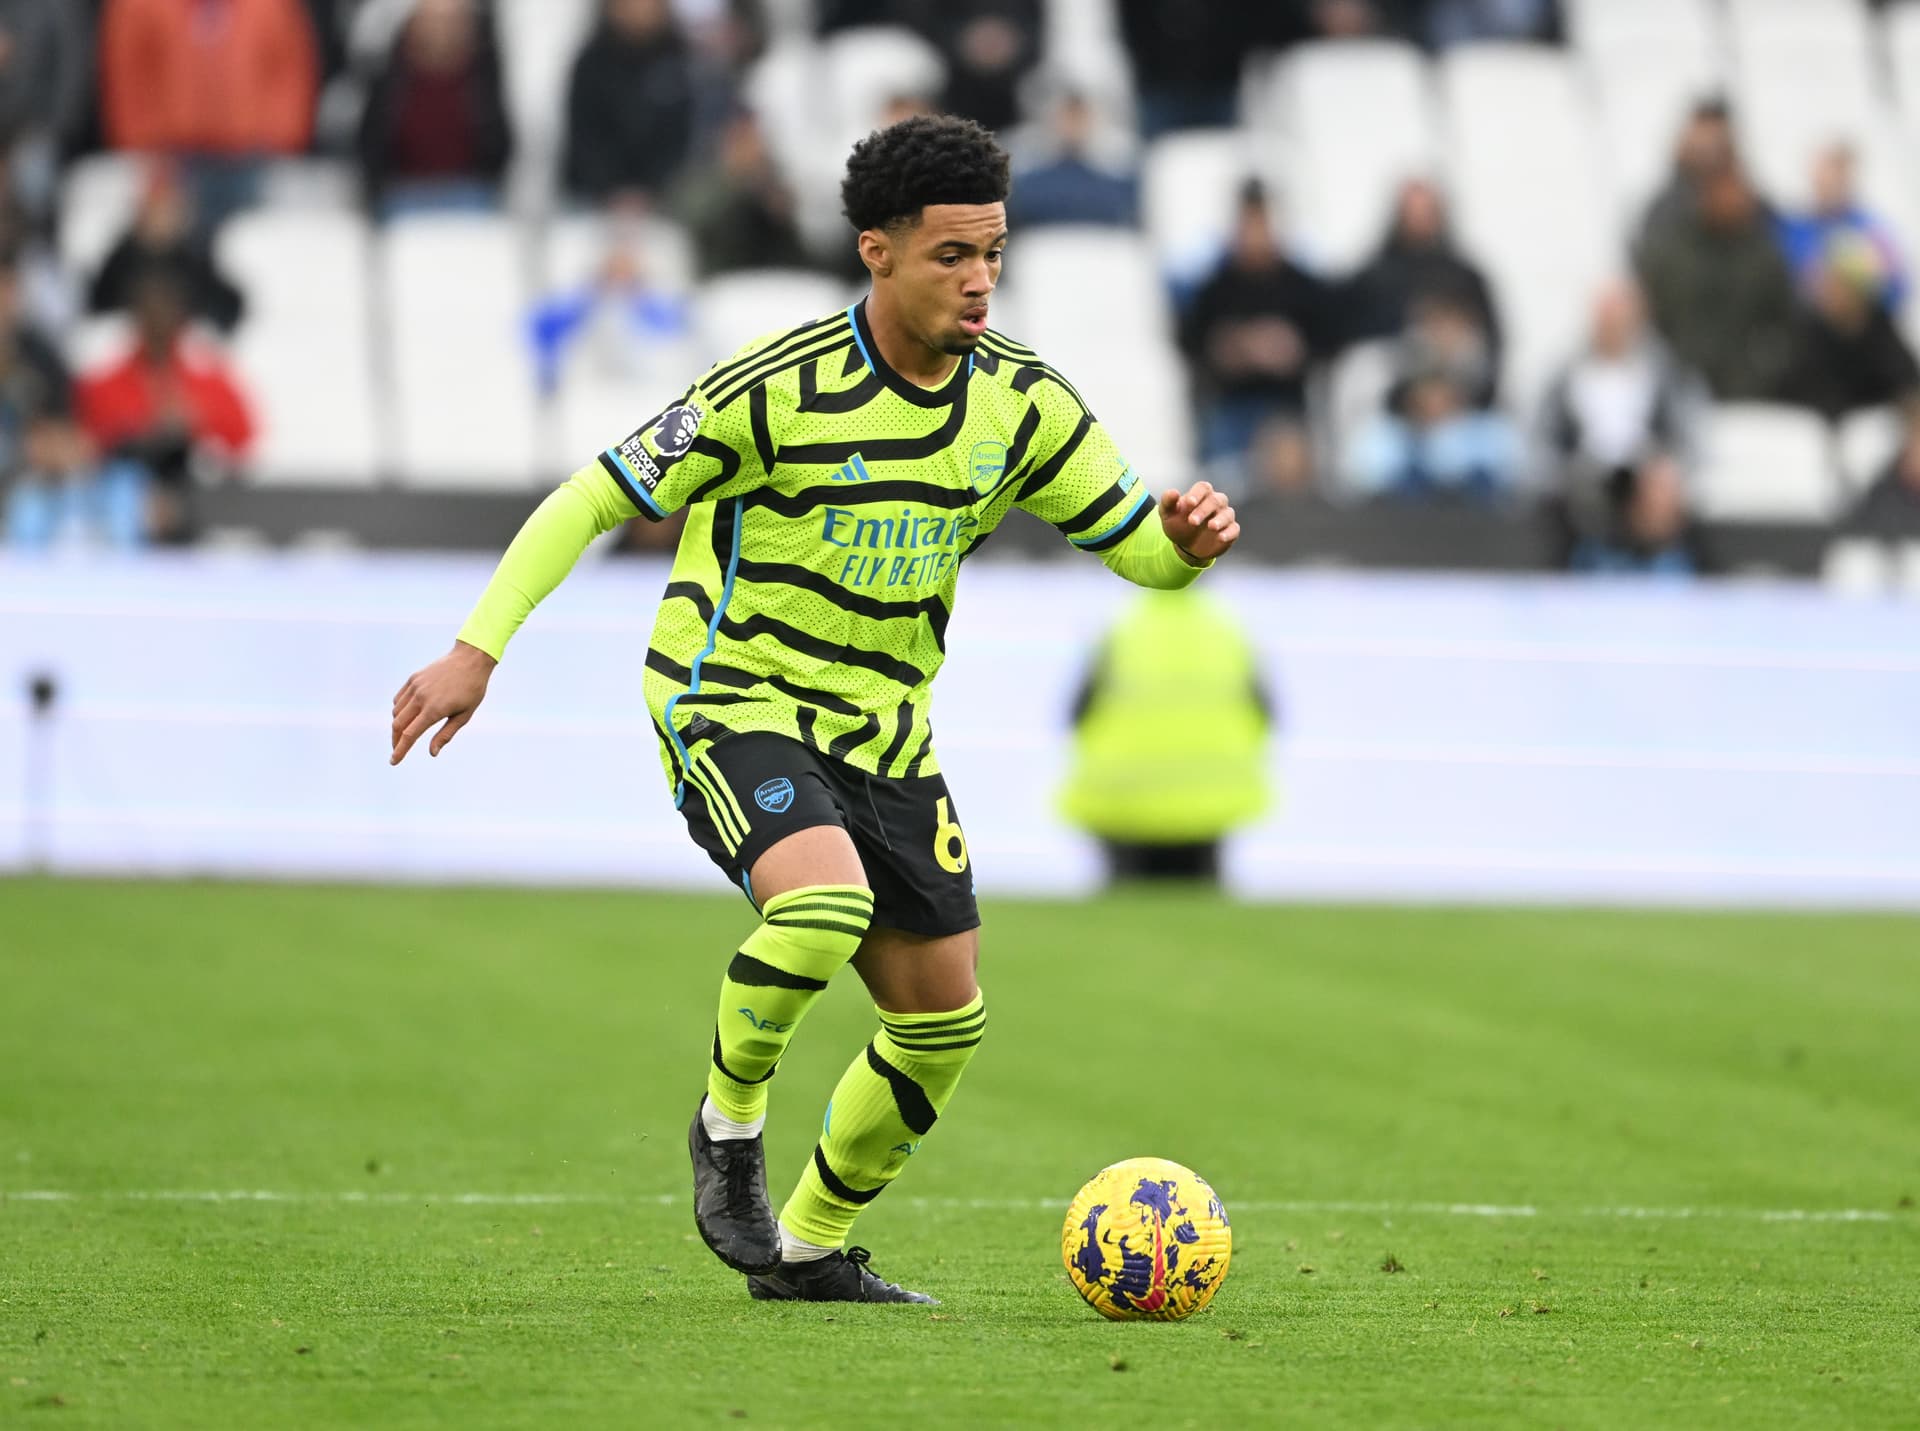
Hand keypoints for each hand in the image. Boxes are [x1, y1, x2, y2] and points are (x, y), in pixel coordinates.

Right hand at [390, 641, 495, 764]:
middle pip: (398, 725)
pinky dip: (398, 710)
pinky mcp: (413, 678)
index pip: (409, 735)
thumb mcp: (464, 716)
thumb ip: (446, 734)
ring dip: (397, 726)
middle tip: (398, 751)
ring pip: (396, 712)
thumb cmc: (472, 689)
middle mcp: (420, 698)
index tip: (393, 762)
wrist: (470, 659)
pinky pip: (399, 699)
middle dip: (396, 741)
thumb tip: (432, 753)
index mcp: (434, 709)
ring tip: (405, 733)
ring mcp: (415, 686)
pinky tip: (407, 715)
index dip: (400, 751)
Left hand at [1159, 481, 1239, 562]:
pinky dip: (1229, 533)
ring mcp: (1224, 516)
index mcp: (1201, 494)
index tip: (1188, 503)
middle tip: (1192, 521)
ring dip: (1220, 520)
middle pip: (1215, 500)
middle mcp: (1216, 503)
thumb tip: (1173, 492)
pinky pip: (1234, 529)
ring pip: (1228, 513)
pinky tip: (1220, 537)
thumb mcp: (1167, 514)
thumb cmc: (1178, 524)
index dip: (1197, 494)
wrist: (1186, 545)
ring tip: (1211, 526)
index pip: (1203, 488)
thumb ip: (1168, 502)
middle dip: (1204, 510)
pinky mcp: (1230, 531)